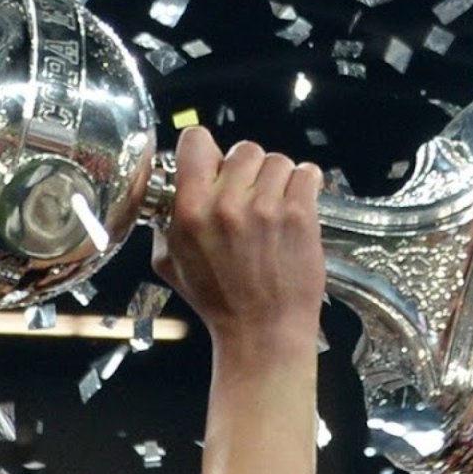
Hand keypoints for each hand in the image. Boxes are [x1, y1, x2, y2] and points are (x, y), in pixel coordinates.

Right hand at [151, 127, 325, 355]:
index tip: (214, 164)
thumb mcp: (171, 263)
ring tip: (274, 207)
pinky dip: (304, 185)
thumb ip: (166, 222)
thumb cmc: (220, 303)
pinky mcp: (299, 216)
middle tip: (249, 197)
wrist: (262, 332)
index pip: (196, 141)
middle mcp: (226, 204)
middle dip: (247, 171)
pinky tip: (296, 205)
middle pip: (243, 149)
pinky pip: (307, 173)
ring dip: (277, 179)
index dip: (206, 150)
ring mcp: (266, 208)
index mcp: (190, 210)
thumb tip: (166, 192)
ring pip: (277, 160)